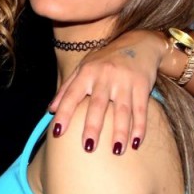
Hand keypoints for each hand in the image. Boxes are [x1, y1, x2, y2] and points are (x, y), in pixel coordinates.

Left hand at [49, 30, 165, 153]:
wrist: (139, 42)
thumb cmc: (106, 59)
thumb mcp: (84, 67)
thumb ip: (67, 88)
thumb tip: (50, 110)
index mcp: (87, 72)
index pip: (72, 95)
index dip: (64, 113)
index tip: (57, 132)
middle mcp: (105, 76)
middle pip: (97, 105)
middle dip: (92, 126)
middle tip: (88, 147)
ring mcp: (125, 81)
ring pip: (122, 110)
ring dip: (120, 131)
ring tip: (116, 151)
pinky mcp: (143, 85)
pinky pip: (141, 110)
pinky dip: (139, 127)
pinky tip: (135, 143)